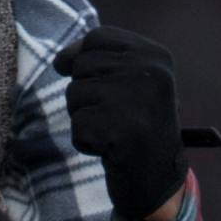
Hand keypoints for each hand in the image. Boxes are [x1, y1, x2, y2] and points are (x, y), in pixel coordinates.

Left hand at [52, 26, 187, 220]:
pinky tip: (111, 150)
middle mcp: (150, 72)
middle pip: (82, 66)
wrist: (160, 183)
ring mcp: (137, 100)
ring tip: (114, 131)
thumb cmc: (138, 127)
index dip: (84, 57)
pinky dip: (86, 142)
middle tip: (116, 116)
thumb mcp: (132, 83)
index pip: (98, 38)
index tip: (97, 83)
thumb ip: (99, 61)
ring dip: (86, 118)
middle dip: (87, 95)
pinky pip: (77, 126)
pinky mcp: (121, 131)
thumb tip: (60, 60)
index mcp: (156, 56)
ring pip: (75, 95)